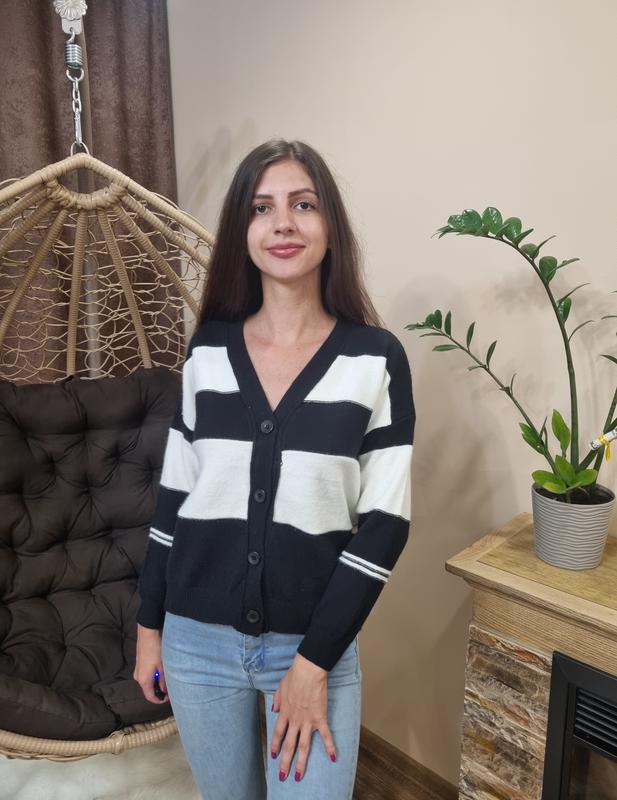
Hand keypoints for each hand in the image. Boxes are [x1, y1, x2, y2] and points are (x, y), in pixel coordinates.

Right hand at [133, 624, 168, 703]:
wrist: (148, 633)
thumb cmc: (155, 649)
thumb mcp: (162, 667)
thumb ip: (163, 681)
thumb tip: (165, 690)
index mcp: (143, 680)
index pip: (150, 697)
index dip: (159, 700)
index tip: (167, 698)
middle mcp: (138, 677)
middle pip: (148, 690)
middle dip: (159, 691)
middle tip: (170, 689)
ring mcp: (138, 670)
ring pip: (148, 682)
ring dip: (156, 682)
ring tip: (167, 678)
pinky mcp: (139, 664)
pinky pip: (146, 675)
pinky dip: (153, 676)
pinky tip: (161, 670)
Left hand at [269, 653, 335, 782]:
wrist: (308, 671)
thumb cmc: (295, 675)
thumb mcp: (280, 686)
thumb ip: (277, 700)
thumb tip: (274, 709)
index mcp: (284, 712)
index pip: (278, 733)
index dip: (276, 746)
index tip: (274, 756)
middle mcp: (295, 720)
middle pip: (289, 745)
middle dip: (285, 762)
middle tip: (282, 777)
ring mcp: (307, 721)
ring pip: (303, 746)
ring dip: (301, 763)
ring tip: (298, 776)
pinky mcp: (320, 718)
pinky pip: (325, 735)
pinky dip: (329, 747)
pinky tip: (333, 758)